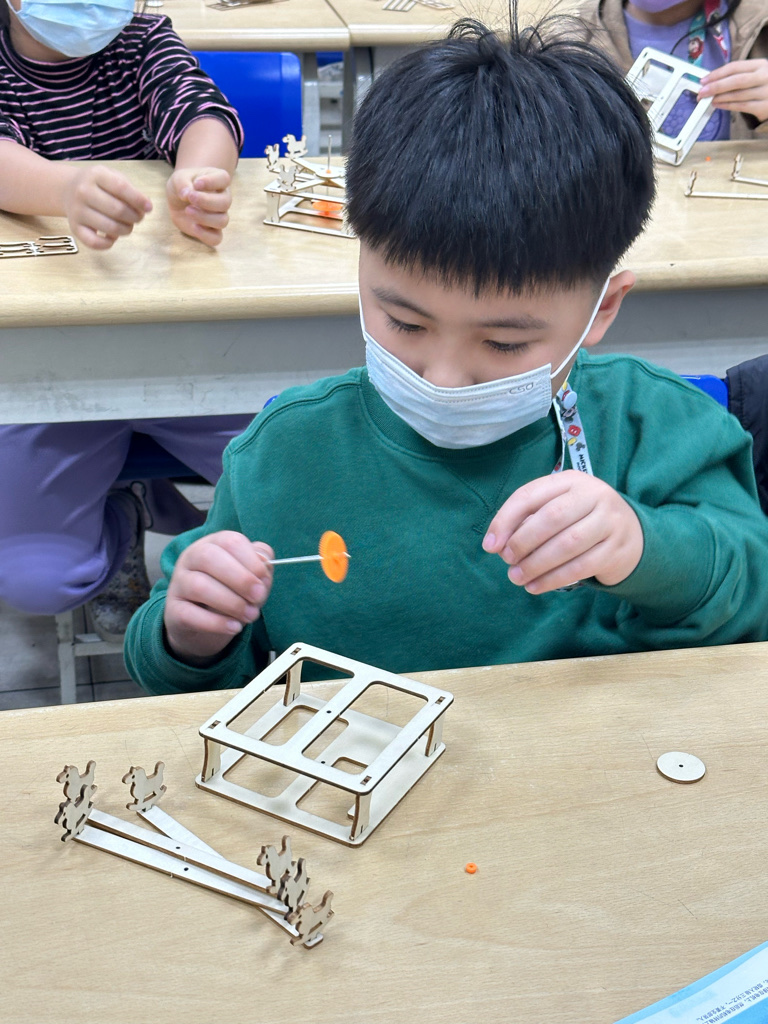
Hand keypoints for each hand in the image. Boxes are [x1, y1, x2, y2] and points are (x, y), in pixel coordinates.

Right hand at [61, 165, 151, 250]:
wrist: (68, 189)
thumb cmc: (99, 185)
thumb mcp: (113, 177)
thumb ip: (130, 190)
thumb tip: (146, 207)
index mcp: (96, 175)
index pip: (121, 187)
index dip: (138, 200)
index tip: (149, 208)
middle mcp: (83, 192)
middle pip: (118, 210)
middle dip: (135, 217)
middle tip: (138, 217)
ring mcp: (77, 210)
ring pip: (110, 228)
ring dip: (126, 230)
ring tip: (127, 226)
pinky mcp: (74, 227)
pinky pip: (94, 242)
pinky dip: (108, 243)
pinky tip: (113, 237)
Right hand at [164, 531, 273, 661]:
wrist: (201, 622)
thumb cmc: (230, 591)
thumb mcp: (248, 576)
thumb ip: (260, 568)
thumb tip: (265, 568)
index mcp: (213, 544)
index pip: (230, 541)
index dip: (251, 560)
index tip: (264, 578)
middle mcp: (191, 558)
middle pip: (209, 558)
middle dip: (240, 579)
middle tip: (259, 597)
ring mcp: (179, 583)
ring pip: (199, 586)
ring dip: (231, 603)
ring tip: (251, 615)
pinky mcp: (173, 610)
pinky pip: (190, 614)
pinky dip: (216, 623)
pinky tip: (235, 627)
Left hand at [166, 166, 230, 246]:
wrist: (178, 200)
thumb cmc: (182, 185)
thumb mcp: (178, 178)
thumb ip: (182, 183)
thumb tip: (186, 194)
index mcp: (218, 180)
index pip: (224, 178)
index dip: (212, 182)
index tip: (196, 183)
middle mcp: (223, 198)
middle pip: (225, 203)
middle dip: (207, 201)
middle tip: (190, 198)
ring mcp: (219, 216)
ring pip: (222, 221)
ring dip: (205, 217)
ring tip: (188, 210)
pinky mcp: (212, 231)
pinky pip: (216, 238)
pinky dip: (206, 234)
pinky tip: (194, 226)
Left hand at [482, 470, 643, 594]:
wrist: (632, 536)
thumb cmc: (581, 521)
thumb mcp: (557, 510)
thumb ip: (527, 521)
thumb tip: (496, 544)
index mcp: (570, 480)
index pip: (530, 495)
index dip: (505, 520)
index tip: (490, 545)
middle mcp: (594, 495)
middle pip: (551, 517)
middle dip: (522, 542)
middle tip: (507, 560)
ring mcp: (609, 521)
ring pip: (567, 543)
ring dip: (536, 564)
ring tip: (517, 577)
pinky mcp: (617, 548)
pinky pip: (581, 566)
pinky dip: (554, 579)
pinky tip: (536, 586)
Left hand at [699, 59, 767, 123]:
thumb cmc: (764, 85)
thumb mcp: (756, 74)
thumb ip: (738, 75)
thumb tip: (712, 81)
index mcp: (761, 65)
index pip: (735, 67)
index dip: (718, 73)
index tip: (704, 80)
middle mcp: (764, 76)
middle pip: (736, 80)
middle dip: (716, 86)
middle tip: (702, 92)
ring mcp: (766, 92)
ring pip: (738, 95)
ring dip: (720, 97)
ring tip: (708, 99)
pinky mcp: (764, 107)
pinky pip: (741, 106)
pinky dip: (727, 105)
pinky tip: (718, 105)